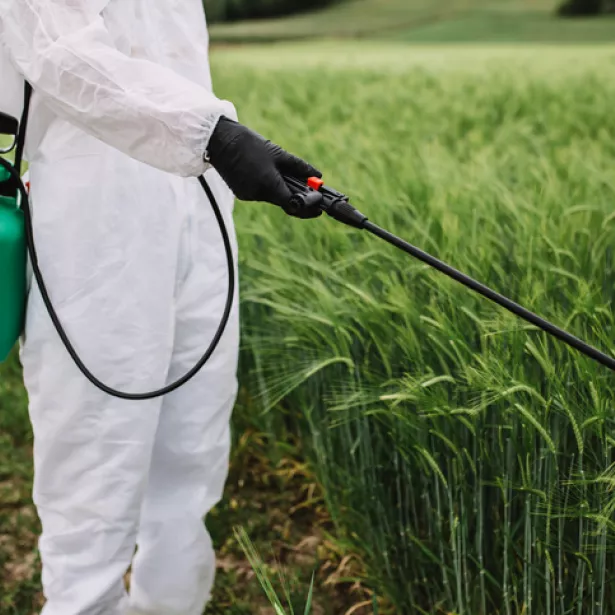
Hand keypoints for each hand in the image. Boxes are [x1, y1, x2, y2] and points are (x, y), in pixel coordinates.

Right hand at [206, 116, 322, 218]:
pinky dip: (266, 186)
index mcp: (268, 184)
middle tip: (309, 191)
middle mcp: (258, 193)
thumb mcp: (278, 153)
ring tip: (279, 172)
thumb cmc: (249, 144)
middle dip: (295, 196)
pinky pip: (260, 193)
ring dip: (279, 189)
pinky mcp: (241, 193)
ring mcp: (248, 195)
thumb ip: (299, 167)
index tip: (319, 207)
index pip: (292, 204)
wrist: (219, 140)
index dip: (308, 207)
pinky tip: (263, 172)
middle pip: (283, 201)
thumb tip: (318, 176)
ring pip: (271, 197)